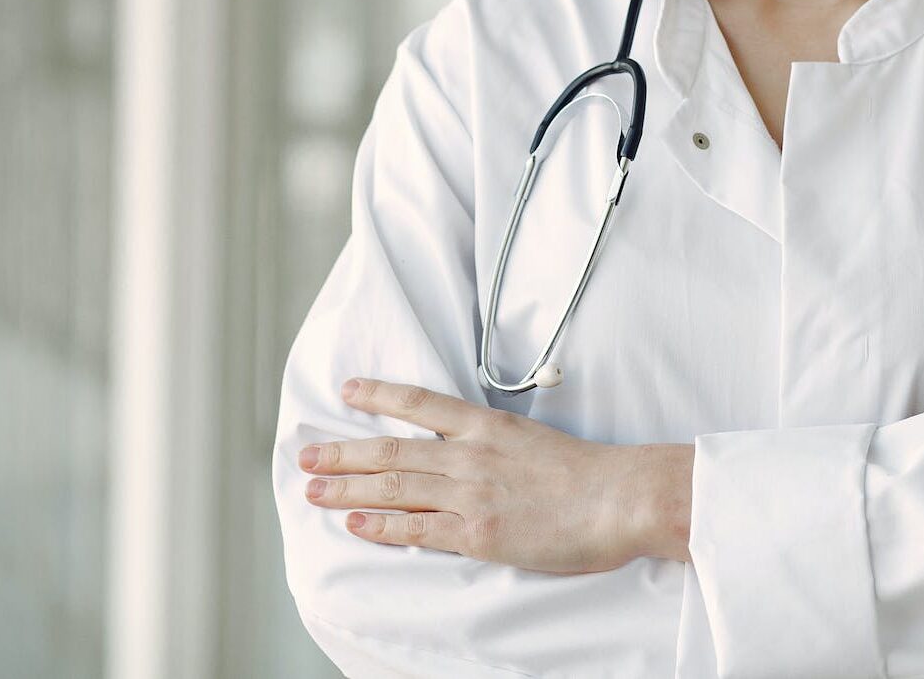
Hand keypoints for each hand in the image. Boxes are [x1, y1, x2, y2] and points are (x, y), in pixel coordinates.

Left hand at [299, 377, 644, 574]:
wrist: (617, 497)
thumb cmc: (586, 471)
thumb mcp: (534, 438)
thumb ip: (496, 443)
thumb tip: (470, 448)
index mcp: (486, 426)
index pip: (420, 402)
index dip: (379, 393)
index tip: (347, 390)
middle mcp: (470, 455)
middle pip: (392, 449)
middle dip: (344, 452)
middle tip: (306, 454)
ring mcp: (471, 494)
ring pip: (395, 486)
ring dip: (348, 487)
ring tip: (313, 488)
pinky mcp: (477, 533)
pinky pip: (418, 529)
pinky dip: (382, 525)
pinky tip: (355, 522)